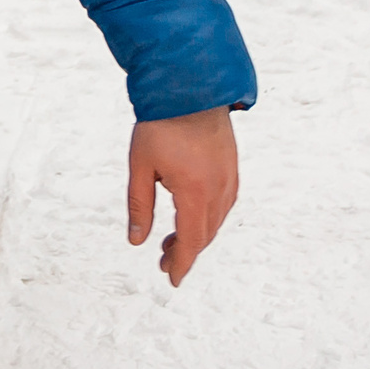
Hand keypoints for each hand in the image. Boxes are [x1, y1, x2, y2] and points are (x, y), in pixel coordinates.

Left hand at [126, 106, 238, 287]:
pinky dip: (208, 218)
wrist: (190, 88)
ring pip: (216, 221)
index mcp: (195, 191)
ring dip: (197, 236)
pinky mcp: (232, 168)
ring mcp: (230, 178)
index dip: (182, 264)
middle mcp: (219, 188)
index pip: (191, 241)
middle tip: (164, 261)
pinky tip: (191, 217)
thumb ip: (139, 206)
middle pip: (205, 234)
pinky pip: (224, 204)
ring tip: (172, 242)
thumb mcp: (140, 167)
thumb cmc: (160, 125)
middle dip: (186, 252)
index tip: (172, 281)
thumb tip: (137, 241)